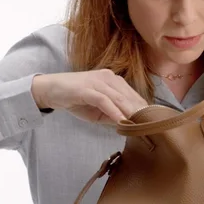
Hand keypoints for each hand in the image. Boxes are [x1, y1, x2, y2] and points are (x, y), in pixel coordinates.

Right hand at [32, 70, 148, 123]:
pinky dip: (114, 112)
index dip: (143, 109)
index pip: (132, 95)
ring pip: (119, 98)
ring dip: (130, 112)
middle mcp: (108, 77)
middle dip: (140, 112)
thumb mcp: (97, 110)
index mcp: (113, 80)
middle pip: (129, 96)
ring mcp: (97, 82)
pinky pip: (104, 101)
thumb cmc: (74, 99)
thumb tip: (127, 125)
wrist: (50, 90)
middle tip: (151, 126)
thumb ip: (112, 115)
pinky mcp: (87, 88)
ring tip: (140, 125)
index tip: (153, 122)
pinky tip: (121, 121)